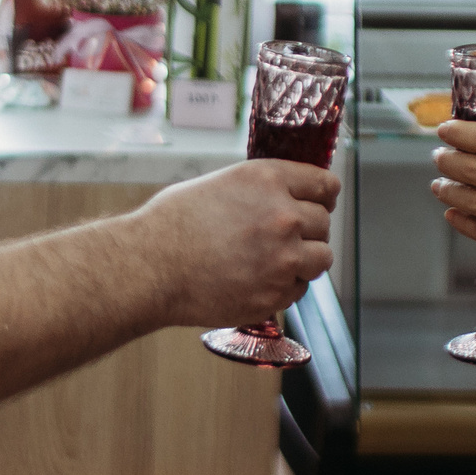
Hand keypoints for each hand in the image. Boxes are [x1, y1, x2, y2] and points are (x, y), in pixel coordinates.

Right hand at [137, 158, 337, 327]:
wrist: (149, 267)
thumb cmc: (172, 223)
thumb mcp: (221, 184)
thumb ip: (261, 191)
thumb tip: (286, 199)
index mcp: (268, 180)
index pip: (325, 184)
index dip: (323, 195)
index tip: (321, 202)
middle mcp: (283, 216)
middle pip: (324, 223)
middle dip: (309, 230)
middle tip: (284, 237)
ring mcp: (283, 258)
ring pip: (321, 258)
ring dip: (305, 259)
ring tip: (276, 260)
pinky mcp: (275, 294)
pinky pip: (299, 289)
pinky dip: (285, 286)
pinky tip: (257, 280)